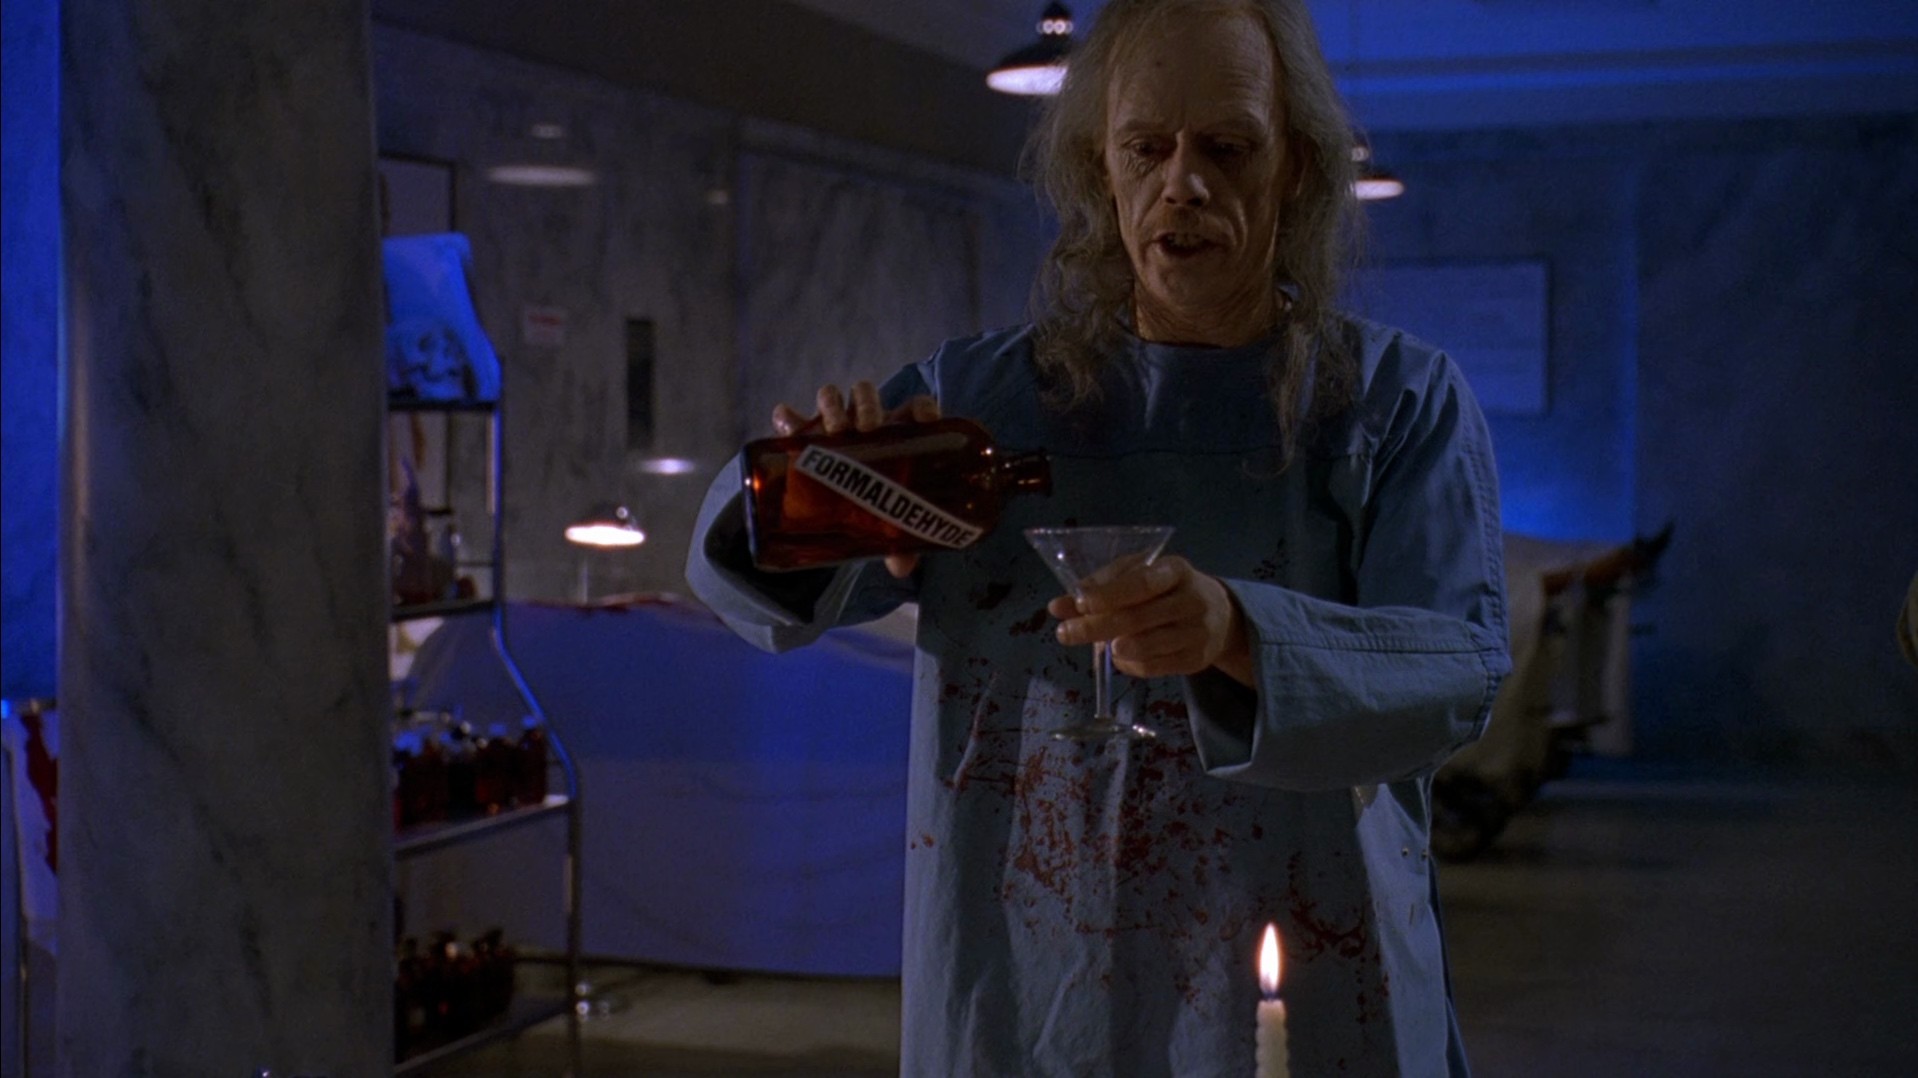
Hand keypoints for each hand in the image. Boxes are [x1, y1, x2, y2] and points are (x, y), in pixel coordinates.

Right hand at [770, 380, 939, 577]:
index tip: (925, 419)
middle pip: (868, 396)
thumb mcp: (889, 521)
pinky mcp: (804, 435)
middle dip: (868, 405)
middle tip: (867, 428)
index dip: (922, 407)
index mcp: (898, 434)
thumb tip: (901, 567)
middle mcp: (867, 422)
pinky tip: (788, 425)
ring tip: (833, 429)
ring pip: (834, 397)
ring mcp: (835, 424)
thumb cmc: (877, 504)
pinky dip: (788, 418)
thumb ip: (901, 541)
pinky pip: (791, 419)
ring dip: (833, 405)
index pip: (915, 409)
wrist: (840, 508)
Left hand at [1050, 556, 1252, 685]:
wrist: (1221, 616)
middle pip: (1139, 618)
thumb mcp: (1141, 575)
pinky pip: (1153, 667)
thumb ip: (1101, 587)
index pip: (1141, 583)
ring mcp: (1197, 632)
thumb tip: (1058, 606)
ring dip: (1114, 649)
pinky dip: (1129, 665)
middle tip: (1065, 634)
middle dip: (1096, 627)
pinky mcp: (1196, 660)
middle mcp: (1191, 599)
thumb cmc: (1167, 590)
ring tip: (1098, 647)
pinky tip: (1118, 657)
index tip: (1079, 603)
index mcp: (1176, 570)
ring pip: (1147, 646)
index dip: (1109, 594)